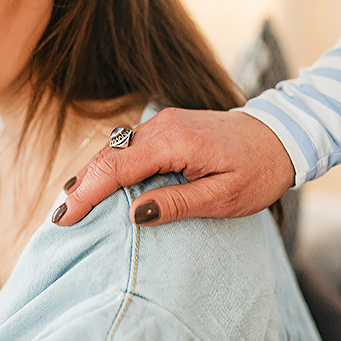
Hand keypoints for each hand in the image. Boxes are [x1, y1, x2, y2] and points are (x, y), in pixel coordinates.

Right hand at [53, 108, 295, 226]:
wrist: (281, 136)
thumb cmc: (259, 170)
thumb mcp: (226, 197)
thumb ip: (179, 202)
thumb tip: (136, 213)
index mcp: (176, 141)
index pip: (117, 167)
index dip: (87, 192)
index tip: (66, 217)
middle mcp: (164, 125)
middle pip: (109, 155)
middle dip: (81, 185)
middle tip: (59, 218)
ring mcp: (165, 122)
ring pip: (116, 149)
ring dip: (92, 175)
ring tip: (70, 204)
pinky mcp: (168, 127)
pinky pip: (129, 146)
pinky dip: (109, 165)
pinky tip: (99, 183)